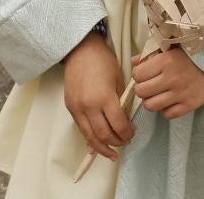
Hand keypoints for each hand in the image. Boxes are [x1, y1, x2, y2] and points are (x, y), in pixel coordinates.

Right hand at [64, 33, 134, 161]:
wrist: (80, 50)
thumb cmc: (103, 61)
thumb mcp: (118, 80)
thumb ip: (120, 102)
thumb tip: (122, 121)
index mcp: (104, 97)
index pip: (118, 125)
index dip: (127, 133)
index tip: (133, 132)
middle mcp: (88, 106)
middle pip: (103, 135)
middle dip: (116, 142)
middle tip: (125, 141)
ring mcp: (77, 108)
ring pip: (89, 136)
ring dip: (102, 148)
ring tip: (112, 154)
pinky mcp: (70, 107)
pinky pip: (81, 128)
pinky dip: (90, 138)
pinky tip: (97, 145)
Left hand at [131, 48, 203, 120]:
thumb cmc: (194, 53)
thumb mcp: (172, 48)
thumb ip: (151, 54)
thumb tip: (133, 62)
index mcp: (166, 61)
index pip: (137, 75)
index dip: (139, 74)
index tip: (146, 73)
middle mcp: (171, 78)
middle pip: (141, 92)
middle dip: (143, 88)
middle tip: (151, 84)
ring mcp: (181, 93)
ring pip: (151, 106)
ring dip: (152, 100)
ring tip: (159, 94)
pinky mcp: (190, 105)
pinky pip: (168, 114)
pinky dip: (167, 109)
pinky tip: (171, 100)